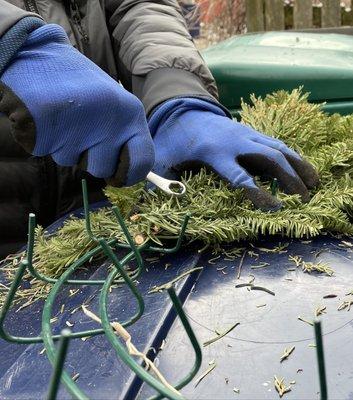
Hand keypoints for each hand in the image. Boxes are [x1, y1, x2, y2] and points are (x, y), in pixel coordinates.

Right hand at [0, 24, 153, 185]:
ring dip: (66, 147)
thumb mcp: (114, 105)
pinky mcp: (48, 128)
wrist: (38, 54)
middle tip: (82, 133)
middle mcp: (110, 120)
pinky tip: (47, 118)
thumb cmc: (80, 86)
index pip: (143, 161)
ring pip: (73, 162)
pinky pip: (48, 152)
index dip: (129, 174)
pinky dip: (45, 140)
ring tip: (63, 118)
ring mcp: (79, 125)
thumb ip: (124, 135)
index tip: (118, 175)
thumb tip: (127, 175)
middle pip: (103, 169)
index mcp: (131, 113)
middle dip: (91, 159)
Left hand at [149, 98, 318, 210]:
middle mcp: (235, 141)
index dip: (257, 193)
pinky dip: (292, 155)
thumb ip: (160, 182)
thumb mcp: (162, 159)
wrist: (183, 110)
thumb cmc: (173, 139)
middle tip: (304, 198)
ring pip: (279, 147)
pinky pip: (276, 142)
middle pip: (269, 158)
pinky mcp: (251, 131)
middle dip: (289, 178)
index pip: (239, 176)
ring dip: (299, 165)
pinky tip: (303, 168)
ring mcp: (246, 133)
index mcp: (214, 151)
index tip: (274, 207)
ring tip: (315, 184)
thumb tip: (148, 209)